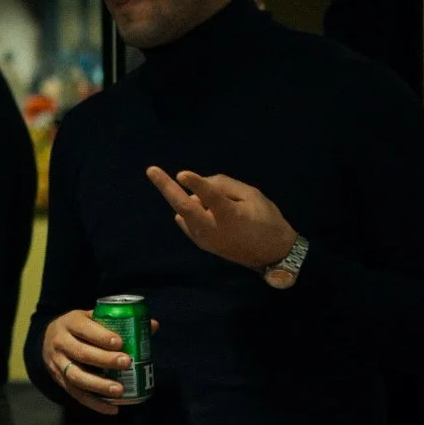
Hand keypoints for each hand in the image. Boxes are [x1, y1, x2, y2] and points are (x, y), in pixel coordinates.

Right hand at [43, 309, 157, 415]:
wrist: (48, 340)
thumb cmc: (80, 328)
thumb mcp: (92, 318)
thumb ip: (120, 322)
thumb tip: (153, 325)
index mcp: (70, 322)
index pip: (84, 328)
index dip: (101, 336)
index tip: (120, 342)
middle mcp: (61, 343)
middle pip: (81, 353)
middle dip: (104, 360)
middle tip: (127, 363)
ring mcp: (58, 364)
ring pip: (76, 376)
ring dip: (99, 385)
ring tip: (120, 390)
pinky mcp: (60, 381)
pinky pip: (77, 395)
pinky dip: (95, 404)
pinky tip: (112, 408)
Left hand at [146, 167, 294, 268]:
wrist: (272, 254)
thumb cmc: (266, 220)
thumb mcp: (251, 195)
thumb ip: (224, 185)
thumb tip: (198, 183)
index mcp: (230, 216)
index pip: (210, 197)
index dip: (197, 183)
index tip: (182, 174)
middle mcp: (213, 230)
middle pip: (184, 207)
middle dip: (166, 187)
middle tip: (151, 170)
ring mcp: (204, 239)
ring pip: (185, 210)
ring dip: (190, 199)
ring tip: (216, 202)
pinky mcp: (200, 244)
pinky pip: (186, 220)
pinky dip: (189, 210)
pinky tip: (204, 209)